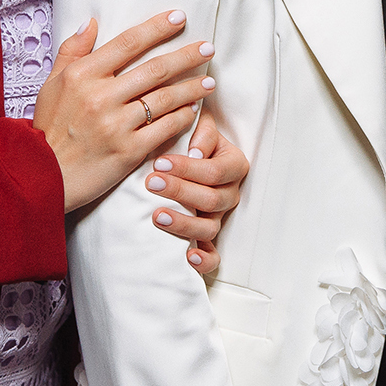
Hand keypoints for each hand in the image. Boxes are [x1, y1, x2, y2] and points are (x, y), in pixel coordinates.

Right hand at [35, 10, 215, 211]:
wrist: (41, 176)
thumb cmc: (47, 128)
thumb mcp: (51, 84)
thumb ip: (72, 50)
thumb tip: (92, 21)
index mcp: (82, 75)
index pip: (128, 42)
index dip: (157, 27)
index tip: (180, 17)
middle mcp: (101, 97)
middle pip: (155, 69)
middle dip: (187, 56)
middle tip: (209, 48)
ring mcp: (115, 125)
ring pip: (165, 99)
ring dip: (192, 88)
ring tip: (209, 81)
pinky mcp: (127, 151)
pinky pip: (164, 129)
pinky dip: (182, 118)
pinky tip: (193, 111)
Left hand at [146, 109, 248, 274]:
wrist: (182, 152)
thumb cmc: (189, 136)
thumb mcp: (199, 125)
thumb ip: (201, 131)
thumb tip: (195, 151)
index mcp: (233, 164)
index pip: (215, 171)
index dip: (188, 169)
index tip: (159, 162)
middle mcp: (230, 192)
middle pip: (212, 199)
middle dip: (180, 191)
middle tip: (152, 183)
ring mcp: (220, 217)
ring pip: (210, 227)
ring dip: (184, 223)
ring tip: (157, 215)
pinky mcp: (209, 237)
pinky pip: (213, 256)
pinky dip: (204, 260)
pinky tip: (188, 256)